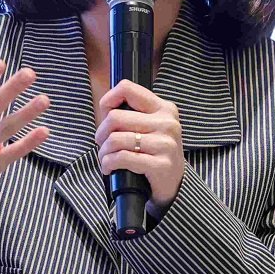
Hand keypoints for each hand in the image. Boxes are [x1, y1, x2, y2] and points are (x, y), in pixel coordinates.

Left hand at [94, 80, 183, 208]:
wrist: (174, 185)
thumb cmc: (155, 154)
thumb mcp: (150, 128)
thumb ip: (132, 114)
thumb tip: (105, 106)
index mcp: (164, 108)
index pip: (127, 88)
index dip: (108, 100)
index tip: (105, 115)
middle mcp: (167, 123)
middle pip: (115, 117)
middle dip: (101, 134)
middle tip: (103, 145)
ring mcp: (165, 144)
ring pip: (115, 139)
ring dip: (103, 152)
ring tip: (106, 159)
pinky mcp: (160, 165)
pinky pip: (122, 158)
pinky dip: (108, 164)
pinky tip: (109, 168)